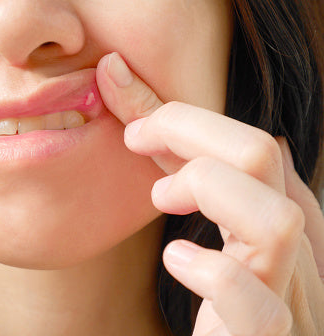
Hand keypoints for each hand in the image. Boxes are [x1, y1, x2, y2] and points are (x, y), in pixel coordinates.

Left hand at [96, 52, 323, 334]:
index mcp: (275, 228)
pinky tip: (176, 259)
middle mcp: (295, 258)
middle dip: (191, 130)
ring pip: (278, 221)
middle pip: (264, 158)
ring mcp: (290, 306)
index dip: (193, 120)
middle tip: (135, 137)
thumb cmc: (211, 309)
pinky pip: (260, 308)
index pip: (255, 150)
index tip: (137, 120)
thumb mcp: (196, 226)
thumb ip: (178, 178)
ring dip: (206, 187)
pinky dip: (214, 273)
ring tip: (160, 197)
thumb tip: (154, 119)